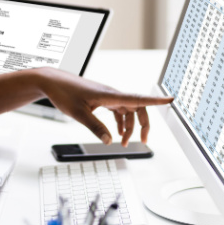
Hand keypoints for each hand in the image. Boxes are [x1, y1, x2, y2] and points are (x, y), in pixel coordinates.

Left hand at [37, 69, 172, 145]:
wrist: (52, 81)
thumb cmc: (64, 93)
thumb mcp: (78, 113)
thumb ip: (95, 127)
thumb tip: (109, 141)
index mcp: (109, 95)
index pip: (138, 98)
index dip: (156, 100)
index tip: (171, 100)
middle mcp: (112, 94)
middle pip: (137, 107)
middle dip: (143, 124)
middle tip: (144, 141)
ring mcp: (107, 96)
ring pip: (128, 110)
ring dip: (129, 126)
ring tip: (124, 142)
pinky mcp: (102, 98)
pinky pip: (118, 110)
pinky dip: (120, 122)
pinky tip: (117, 132)